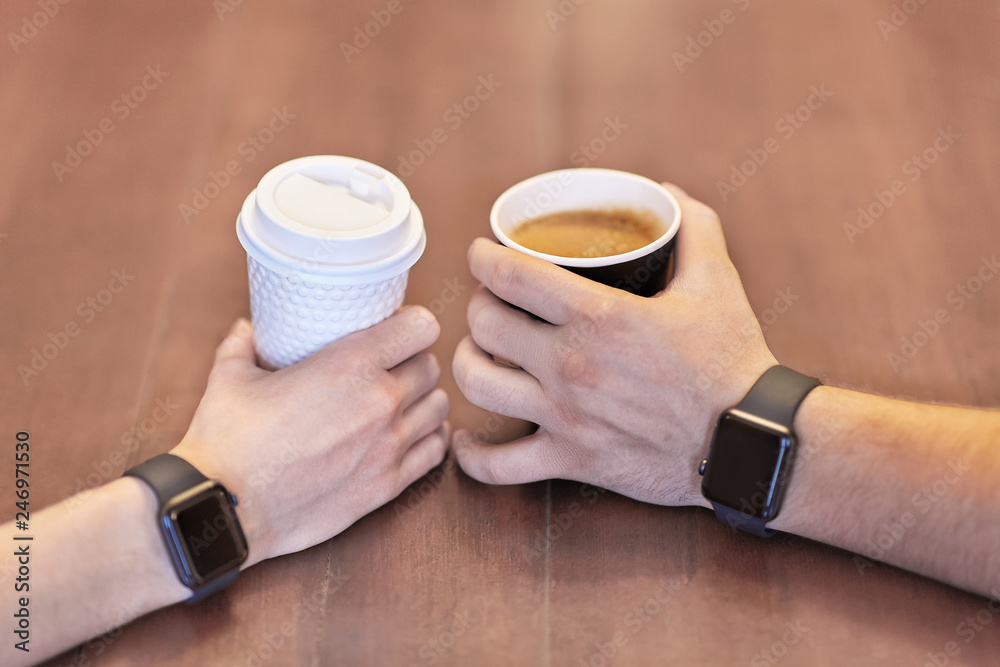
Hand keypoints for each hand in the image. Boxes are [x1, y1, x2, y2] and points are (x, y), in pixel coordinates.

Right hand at [170, 306, 449, 566]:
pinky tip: (410, 435)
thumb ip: (244, 344)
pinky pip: (435, 452)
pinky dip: (428, 439)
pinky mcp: (388, 485)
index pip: (421, 328)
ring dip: (424, 399)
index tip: (395, 329)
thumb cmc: (227, 440)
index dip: (412, 324)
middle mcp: (380, 401)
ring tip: (402, 400)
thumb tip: (247, 327)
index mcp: (350, 364)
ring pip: (439, 408)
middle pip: (432, 367)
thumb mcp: (231, 376)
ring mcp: (389, 446)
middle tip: (392, 366)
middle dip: (414, 361)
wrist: (224, 509)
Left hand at [452, 184, 775, 506]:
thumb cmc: (732, 361)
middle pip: (485, 325)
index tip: (480, 255)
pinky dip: (472, 455)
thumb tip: (666, 193)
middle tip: (491, 304)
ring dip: (466, 364)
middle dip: (479, 306)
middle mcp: (570, 364)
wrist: (750, 442)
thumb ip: (693, 227)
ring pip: (477, 385)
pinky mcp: (571, 460)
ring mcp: (565, 416)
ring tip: (479, 355)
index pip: (512, 275)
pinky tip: (465, 439)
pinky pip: (499, 466)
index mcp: (599, 316)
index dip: (483, 258)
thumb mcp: (718, 282)